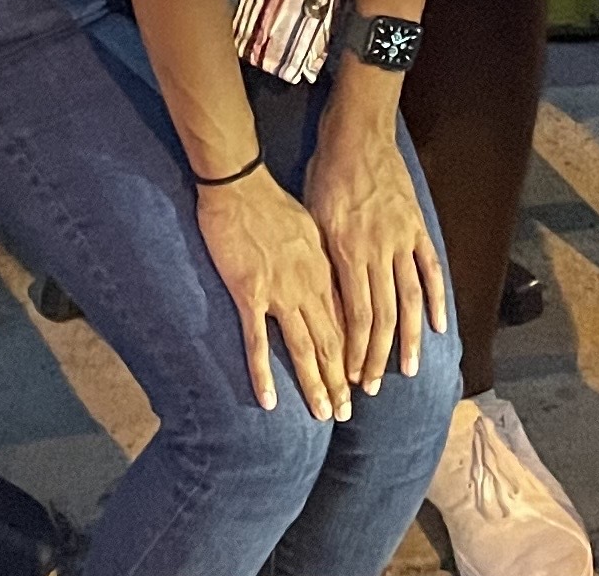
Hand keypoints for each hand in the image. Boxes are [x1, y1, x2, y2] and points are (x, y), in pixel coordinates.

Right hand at [194, 167, 352, 419]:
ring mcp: (280, 292)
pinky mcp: (250, 294)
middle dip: (341, 380)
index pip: (347, 322)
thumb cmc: (271, 202)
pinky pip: (258, 343)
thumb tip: (330, 282)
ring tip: (324, 414)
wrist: (240, 185)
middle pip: (332, 341)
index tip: (359, 380)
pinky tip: (269, 401)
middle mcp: (309, 285)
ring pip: (304, 348)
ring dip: (315, 384)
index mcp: (324, 270)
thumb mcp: (309, 228)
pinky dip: (264, 374)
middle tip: (347, 413)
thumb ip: (320, 260)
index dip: (354, 354)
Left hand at [304, 108, 447, 391]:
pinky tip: (438, 326)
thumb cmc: (326, 173)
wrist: (358, 132)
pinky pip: (430, 268)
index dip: (355, 351)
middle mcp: (379, 252)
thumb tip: (323, 305)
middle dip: (378, 356)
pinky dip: (436, 298)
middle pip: (383, 316)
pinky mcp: (416, 227)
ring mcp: (402, 240)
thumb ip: (322, 261)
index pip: (356, 316)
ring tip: (410, 369)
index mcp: (349, 252)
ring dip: (410, 339)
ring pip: (409, 299)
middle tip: (374, 388)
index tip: (351, 377)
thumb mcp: (312, 218)